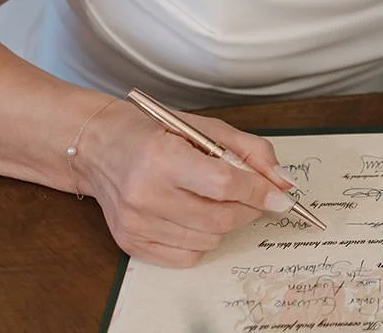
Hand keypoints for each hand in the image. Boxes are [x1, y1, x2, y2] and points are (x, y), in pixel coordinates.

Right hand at [77, 99, 300, 266]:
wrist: (99, 148)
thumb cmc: (154, 132)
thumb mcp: (205, 127)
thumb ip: (250, 151)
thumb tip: (284, 182)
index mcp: (162, 157)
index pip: (224, 184)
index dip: (259, 192)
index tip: (281, 196)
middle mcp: (145, 193)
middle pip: (219, 217)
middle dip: (249, 209)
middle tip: (256, 197)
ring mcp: (136, 223)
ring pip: (208, 239)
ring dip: (227, 222)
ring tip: (218, 200)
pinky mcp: (130, 242)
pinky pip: (187, 256)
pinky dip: (204, 239)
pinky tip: (196, 216)